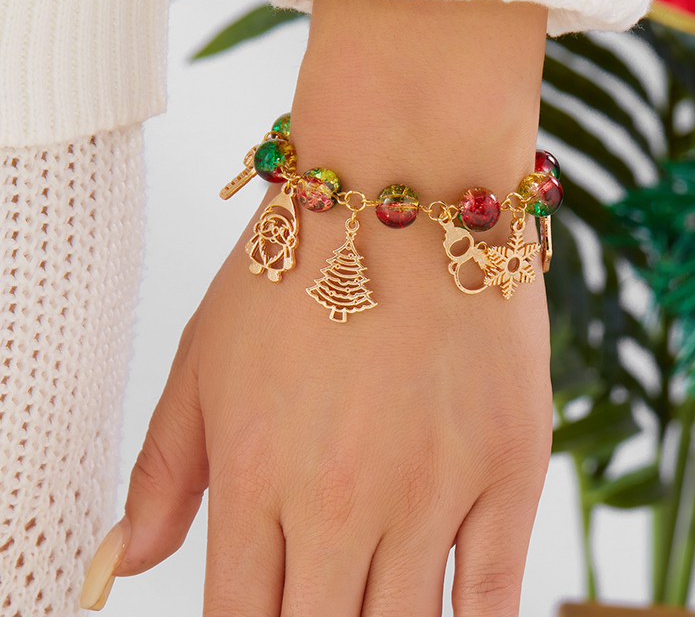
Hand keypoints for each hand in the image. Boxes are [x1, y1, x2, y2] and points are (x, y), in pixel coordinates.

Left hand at [80, 0, 552, 614]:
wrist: (404, 183)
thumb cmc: (298, 260)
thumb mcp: (205, 355)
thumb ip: (163, 469)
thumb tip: (123, 565)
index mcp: (257, 476)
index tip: (268, 615)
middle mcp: (343, 501)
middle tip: (321, 604)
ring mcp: (434, 490)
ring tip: (372, 599)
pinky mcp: (510, 468)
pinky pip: (492, 599)